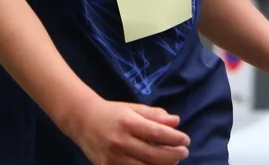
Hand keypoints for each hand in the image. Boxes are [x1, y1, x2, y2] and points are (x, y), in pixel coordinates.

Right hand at [67, 99, 190, 164]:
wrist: (82, 120)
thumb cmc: (112, 113)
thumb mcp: (133, 108)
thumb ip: (154, 115)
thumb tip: (176, 122)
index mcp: (128, 123)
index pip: (157, 133)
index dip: (174, 139)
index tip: (186, 140)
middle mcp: (121, 141)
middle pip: (154, 155)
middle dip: (173, 155)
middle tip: (184, 152)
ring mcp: (113, 158)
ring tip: (172, 161)